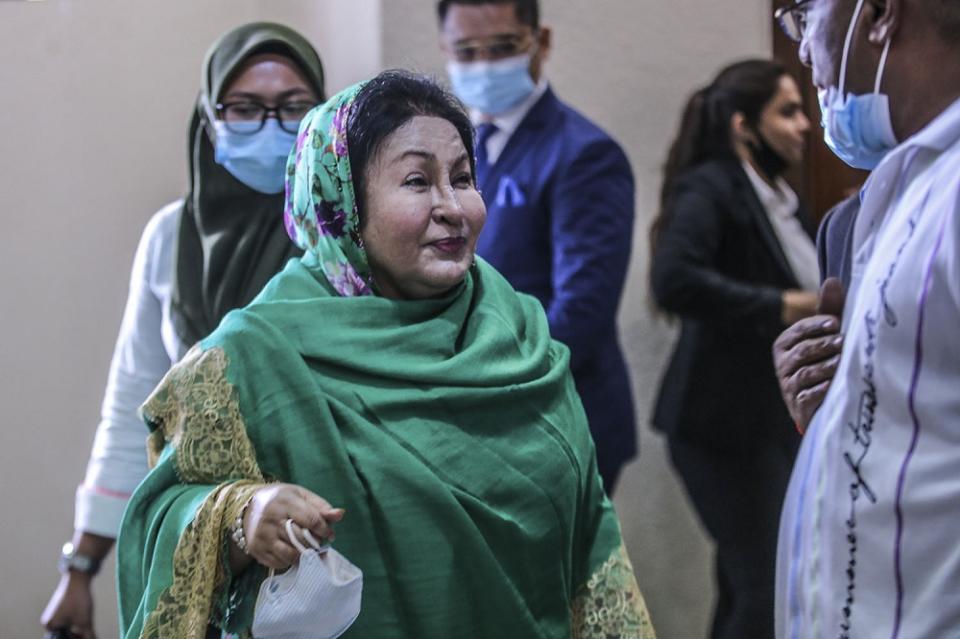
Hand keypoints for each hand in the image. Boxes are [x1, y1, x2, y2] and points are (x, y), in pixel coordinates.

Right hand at [40, 572, 95, 638]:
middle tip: (89, 636)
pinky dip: (77, 625)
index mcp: (50, 626)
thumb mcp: (85, 622)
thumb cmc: (79, 600)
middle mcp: (49, 621)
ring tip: (89, 632)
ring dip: (78, 632)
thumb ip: (89, 636)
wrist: (78, 577)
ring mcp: (54, 614)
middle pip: (64, 636)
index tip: (86, 637)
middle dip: (77, 637)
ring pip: (67, 629)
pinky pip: (68, 622)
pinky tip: (86, 625)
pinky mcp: (61, 609)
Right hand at [234, 483, 344, 570]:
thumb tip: (340, 514)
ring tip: (308, 549)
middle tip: (319, 543)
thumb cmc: (281, 500)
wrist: (247, 507)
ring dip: (304, 555)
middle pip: (301, 539)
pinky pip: (280, 563)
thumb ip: (321, 506)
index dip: (324, 529)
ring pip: (291, 554)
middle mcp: (271, 519)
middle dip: (315, 543)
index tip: (329, 534)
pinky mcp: (256, 550)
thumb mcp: (300, 495)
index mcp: (284, 502)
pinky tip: (292, 551)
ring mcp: (262, 536)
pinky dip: (290, 561)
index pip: (311, 520)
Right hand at [773, 277, 845, 431]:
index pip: (798, 331)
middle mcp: (782, 364)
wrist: (820, 403)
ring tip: (843, 362)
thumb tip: (832, 280)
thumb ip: (829, 310)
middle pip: (803, 351)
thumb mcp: (826, 335)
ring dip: (827, 367)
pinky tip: (833, 385)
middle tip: (844, 342)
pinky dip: (822, 390)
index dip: (816, 326)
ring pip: (807, 373)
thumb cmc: (825, 360)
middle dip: (824, 346)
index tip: (836, 323)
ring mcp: (789, 385)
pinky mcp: (798, 405)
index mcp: (785, 344)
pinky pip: (809, 395)